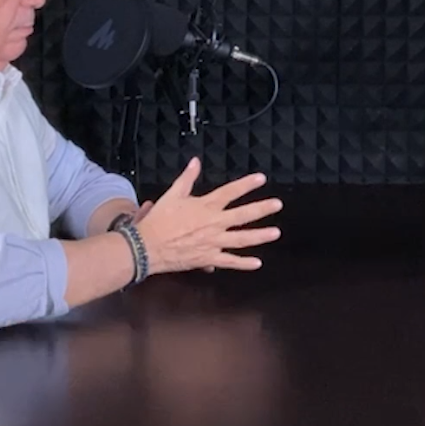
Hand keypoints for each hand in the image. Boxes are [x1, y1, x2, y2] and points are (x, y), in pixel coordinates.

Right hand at [137, 158, 282, 274]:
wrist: (147, 246)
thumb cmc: (158, 220)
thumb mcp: (172, 195)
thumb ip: (187, 178)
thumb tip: (195, 162)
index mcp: (205, 206)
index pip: (230, 192)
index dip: (246, 184)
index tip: (261, 179)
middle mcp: (213, 223)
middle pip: (242, 215)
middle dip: (262, 208)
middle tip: (277, 204)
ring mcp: (213, 242)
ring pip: (241, 239)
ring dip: (260, 236)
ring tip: (276, 232)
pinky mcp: (208, 258)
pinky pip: (229, 261)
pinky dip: (243, 264)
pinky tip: (257, 263)